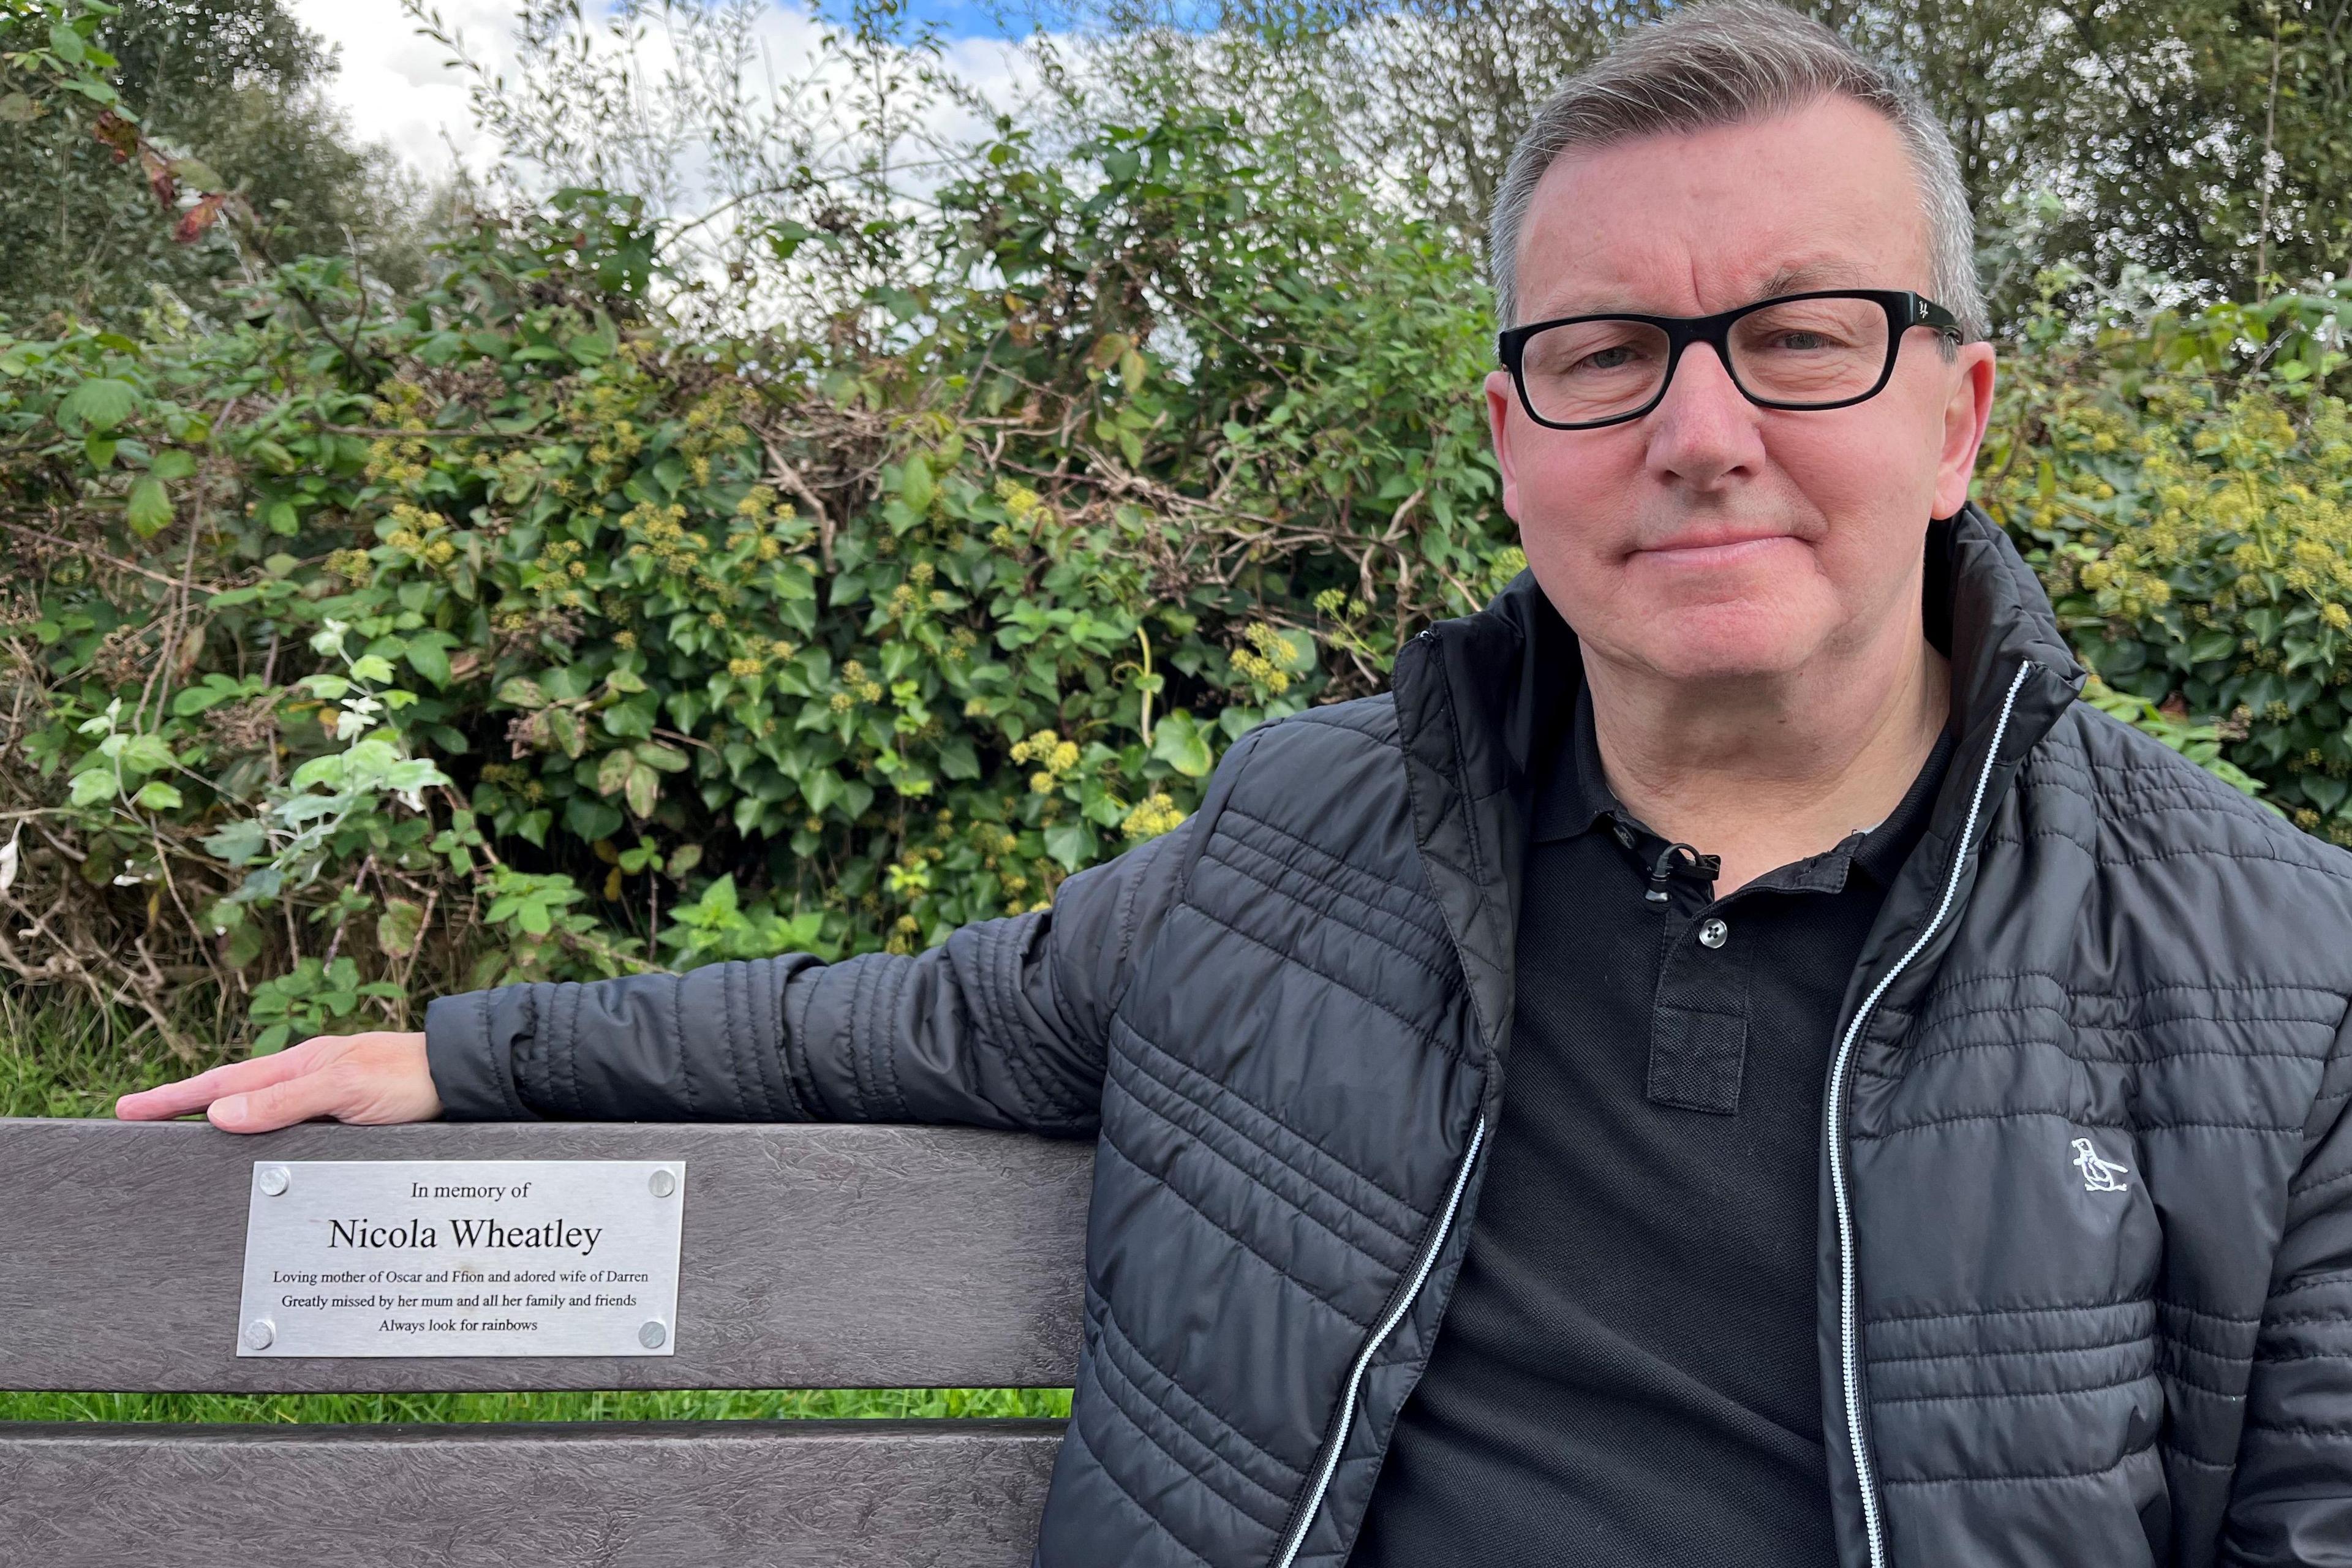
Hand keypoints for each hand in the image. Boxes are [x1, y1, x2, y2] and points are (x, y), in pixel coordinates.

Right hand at [114, 1031, 441, 1132]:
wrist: (466, 1082)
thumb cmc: (411, 1078)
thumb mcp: (344, 1088)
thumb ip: (283, 1102)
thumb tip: (217, 1114)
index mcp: (300, 1064)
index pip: (222, 1084)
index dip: (173, 1098)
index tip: (127, 1109)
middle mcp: (308, 1080)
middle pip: (233, 1097)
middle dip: (184, 1109)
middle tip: (135, 1120)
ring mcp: (326, 1101)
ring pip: (261, 1117)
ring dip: (221, 1126)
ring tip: (180, 1140)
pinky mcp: (347, 1122)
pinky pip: (291, 1135)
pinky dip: (263, 1143)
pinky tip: (254, 1157)